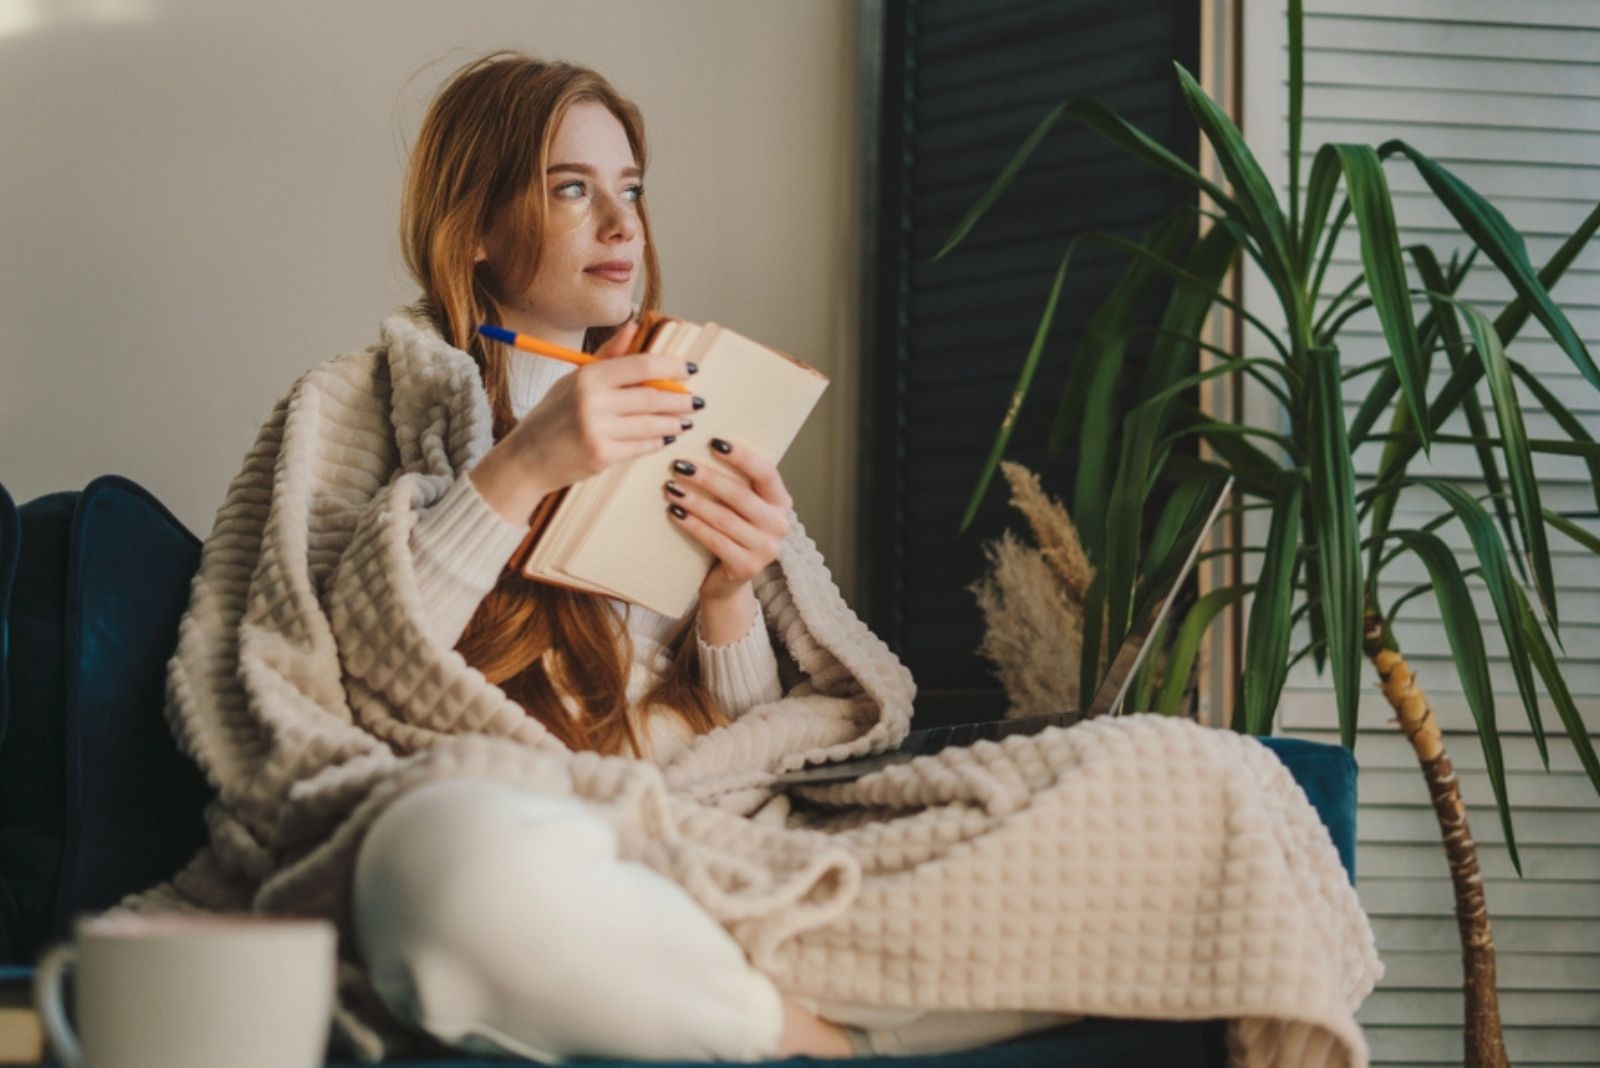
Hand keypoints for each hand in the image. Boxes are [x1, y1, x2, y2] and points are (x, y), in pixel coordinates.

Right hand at [499, 317, 701, 493]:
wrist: (526, 460)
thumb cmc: (552, 417)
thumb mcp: (574, 380)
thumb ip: (607, 355)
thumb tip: (634, 326)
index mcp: (587, 377)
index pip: (640, 366)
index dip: (671, 366)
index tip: (690, 369)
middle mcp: (592, 402)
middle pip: (652, 396)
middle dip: (680, 399)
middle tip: (695, 400)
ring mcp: (598, 431)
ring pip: (652, 424)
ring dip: (674, 422)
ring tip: (685, 420)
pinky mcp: (602, 457)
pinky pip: (642, 446)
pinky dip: (658, 441)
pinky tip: (666, 436)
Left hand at [663, 438, 792, 603]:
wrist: (726, 579)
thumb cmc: (729, 531)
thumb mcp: (738, 505)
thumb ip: (732, 481)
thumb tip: (697, 446)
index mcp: (780, 501)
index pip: (766, 472)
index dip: (741, 456)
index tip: (713, 441)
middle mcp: (779, 524)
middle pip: (740, 495)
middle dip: (707, 478)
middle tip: (679, 465)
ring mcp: (765, 549)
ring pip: (724, 518)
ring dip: (694, 501)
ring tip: (670, 488)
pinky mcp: (747, 567)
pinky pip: (715, 541)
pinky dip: (692, 525)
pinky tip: (675, 513)